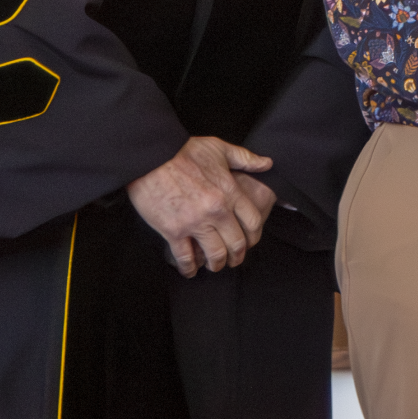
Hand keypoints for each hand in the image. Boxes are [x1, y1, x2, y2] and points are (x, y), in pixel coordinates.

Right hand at [127, 136, 277, 277]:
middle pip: (236, 243)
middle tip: (234, 260)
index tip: (250, 241)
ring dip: (217, 264)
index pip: (253, 222)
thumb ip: (245, 158)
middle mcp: (216, 210)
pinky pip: (186, 257)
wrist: (150, 157)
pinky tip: (190, 271)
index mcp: (230, 191)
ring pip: (215, 254)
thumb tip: (267, 163)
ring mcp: (195, 222)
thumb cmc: (183, 151)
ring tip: (214, 265)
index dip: (254, 236)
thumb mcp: (218, 148)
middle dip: (237, 256)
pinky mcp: (173, 231)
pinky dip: (189, 268)